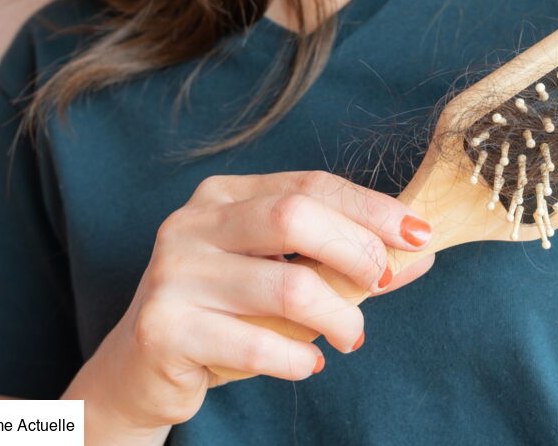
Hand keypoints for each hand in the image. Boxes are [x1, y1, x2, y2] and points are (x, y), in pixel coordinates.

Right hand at [63, 171, 435, 439]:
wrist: (138, 370)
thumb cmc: (224, 316)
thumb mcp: (280, 277)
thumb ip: (342, 262)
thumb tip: (419, 253)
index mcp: (222, 197)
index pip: (310, 186)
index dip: (371, 208)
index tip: (419, 234)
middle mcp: (191, 225)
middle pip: (295, 217)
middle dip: (356, 250)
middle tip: (382, 285)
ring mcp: (173, 275)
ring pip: (287, 286)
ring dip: (339, 318)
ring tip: (351, 337)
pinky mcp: (164, 329)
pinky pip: (257, 344)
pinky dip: (299, 359)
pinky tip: (307, 364)